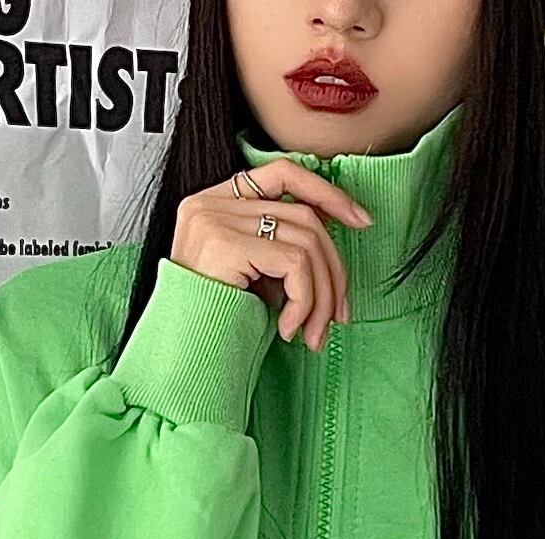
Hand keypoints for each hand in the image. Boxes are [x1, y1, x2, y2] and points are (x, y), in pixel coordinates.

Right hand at [170, 159, 373, 351]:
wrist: (182, 358)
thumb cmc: (215, 324)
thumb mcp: (250, 277)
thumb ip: (278, 249)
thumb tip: (332, 250)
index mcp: (215, 201)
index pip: (283, 174)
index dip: (327, 193)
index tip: (361, 220)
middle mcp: (211, 202)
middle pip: (304, 216)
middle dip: (333, 270)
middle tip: (339, 315)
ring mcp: (215, 219)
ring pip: (306, 241)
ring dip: (322, 296)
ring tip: (313, 333)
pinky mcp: (224, 244)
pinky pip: (294, 263)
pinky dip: (304, 300)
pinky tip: (290, 329)